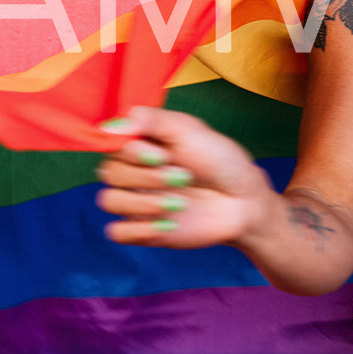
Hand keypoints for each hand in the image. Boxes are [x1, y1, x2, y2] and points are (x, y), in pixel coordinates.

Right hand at [94, 106, 277, 248]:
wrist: (243, 200)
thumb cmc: (219, 160)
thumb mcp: (190, 130)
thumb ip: (152, 120)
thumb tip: (111, 126)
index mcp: (141, 145)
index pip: (110, 146)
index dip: (132, 152)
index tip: (164, 155)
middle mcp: (134, 172)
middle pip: (109, 174)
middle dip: (147, 177)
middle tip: (184, 177)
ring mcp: (137, 201)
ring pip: (109, 201)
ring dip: (143, 203)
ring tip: (180, 202)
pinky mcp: (144, 229)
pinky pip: (117, 233)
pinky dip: (139, 230)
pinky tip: (170, 225)